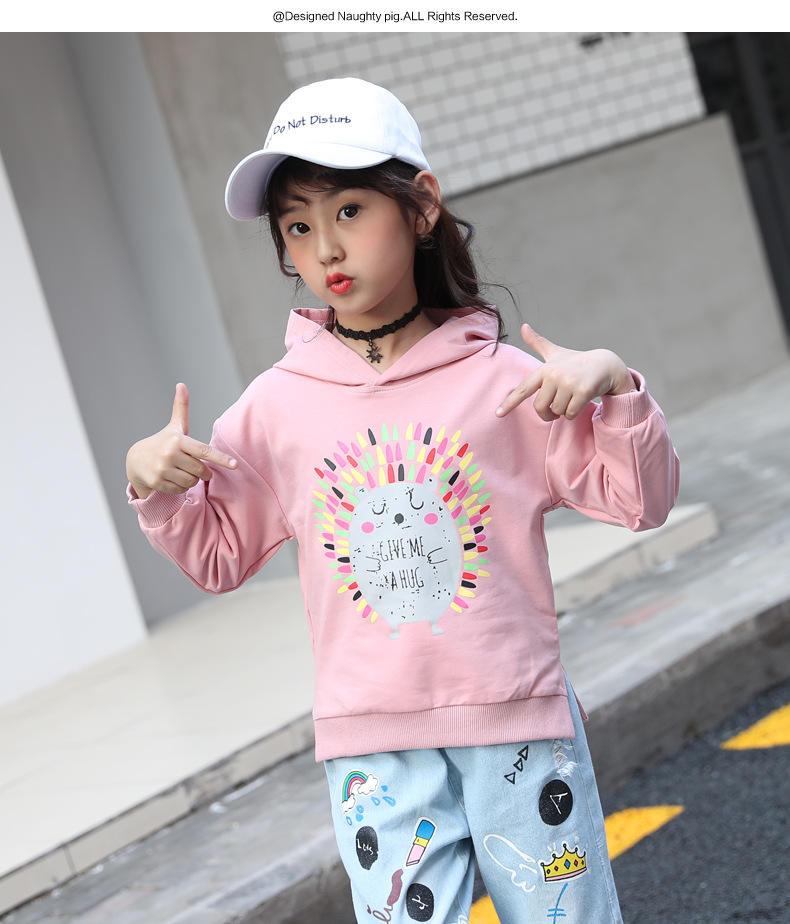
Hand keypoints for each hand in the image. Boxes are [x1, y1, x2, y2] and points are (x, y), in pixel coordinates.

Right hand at [126, 383, 237, 498]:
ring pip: (191, 482)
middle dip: (202, 471)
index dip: (221, 458)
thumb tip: (181, 385)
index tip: (235, 465)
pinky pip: (180, 490)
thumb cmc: (162, 442)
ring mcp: (163, 469)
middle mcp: (170, 454)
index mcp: (178, 440)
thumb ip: (181, 408)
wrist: (136, 460)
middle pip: (201, 470)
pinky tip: (171, 478)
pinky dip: (180, 487)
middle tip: (193, 465)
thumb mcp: (174, 427)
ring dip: (191, 480)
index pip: (204, 451)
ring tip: (181, 471)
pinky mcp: (157, 482)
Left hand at [495, 324, 635, 421]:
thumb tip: (523, 326)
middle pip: (540, 408)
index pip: (524, 389)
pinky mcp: (583, 392)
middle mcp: (554, 375)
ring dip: (563, 412)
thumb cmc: (576, 361)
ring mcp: (569, 383)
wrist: (606, 364)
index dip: (510, 402)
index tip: (498, 414)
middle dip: (547, 414)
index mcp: (545, 369)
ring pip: (557, 412)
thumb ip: (538, 342)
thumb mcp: (555, 353)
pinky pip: (570, 414)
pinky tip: (580, 402)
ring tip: (571, 398)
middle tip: (555, 410)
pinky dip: (573, 413)